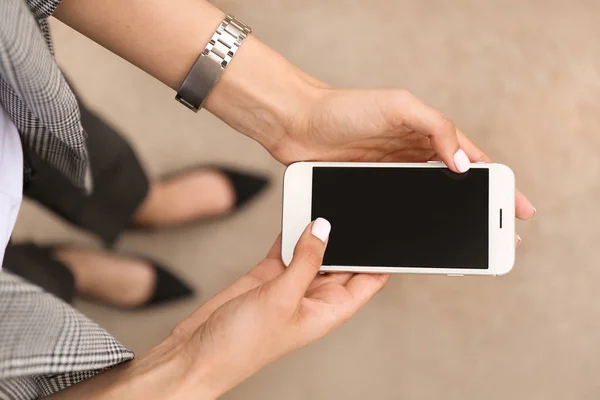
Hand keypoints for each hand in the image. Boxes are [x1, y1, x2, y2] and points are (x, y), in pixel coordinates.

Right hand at [172, 219, 388, 397]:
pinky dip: (290, 230)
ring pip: (313, 249)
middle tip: (355, 204)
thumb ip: (305, 261)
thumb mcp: (282, 299)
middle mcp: (313, 297)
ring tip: (325, 199)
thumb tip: (324, 227)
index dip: (382, 258)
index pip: (368, 280)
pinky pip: (286, 246)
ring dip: (316, 229)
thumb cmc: (243, 345)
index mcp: (329, 311)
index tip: (391, 231)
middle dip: (349, 236)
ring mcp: (290, 284)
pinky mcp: (267, 274)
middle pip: (342, 260)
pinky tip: (296, 210)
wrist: (197, 352)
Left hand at [273, 87, 535, 219]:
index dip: (496, 183)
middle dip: (479, 212)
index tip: (517, 206)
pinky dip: (413, 228)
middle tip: (500, 237)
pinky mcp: (369, 194)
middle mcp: (412, 158)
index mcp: (426, 134)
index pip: (472, 161)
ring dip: (449, 224)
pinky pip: (397, 214)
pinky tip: (421, 243)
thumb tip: (464, 164)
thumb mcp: (398, 107)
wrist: (297, 125)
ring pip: (429, 205)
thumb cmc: (346, 108)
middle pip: (455, 189)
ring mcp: (391, 178)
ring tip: (467, 247)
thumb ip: (436, 128)